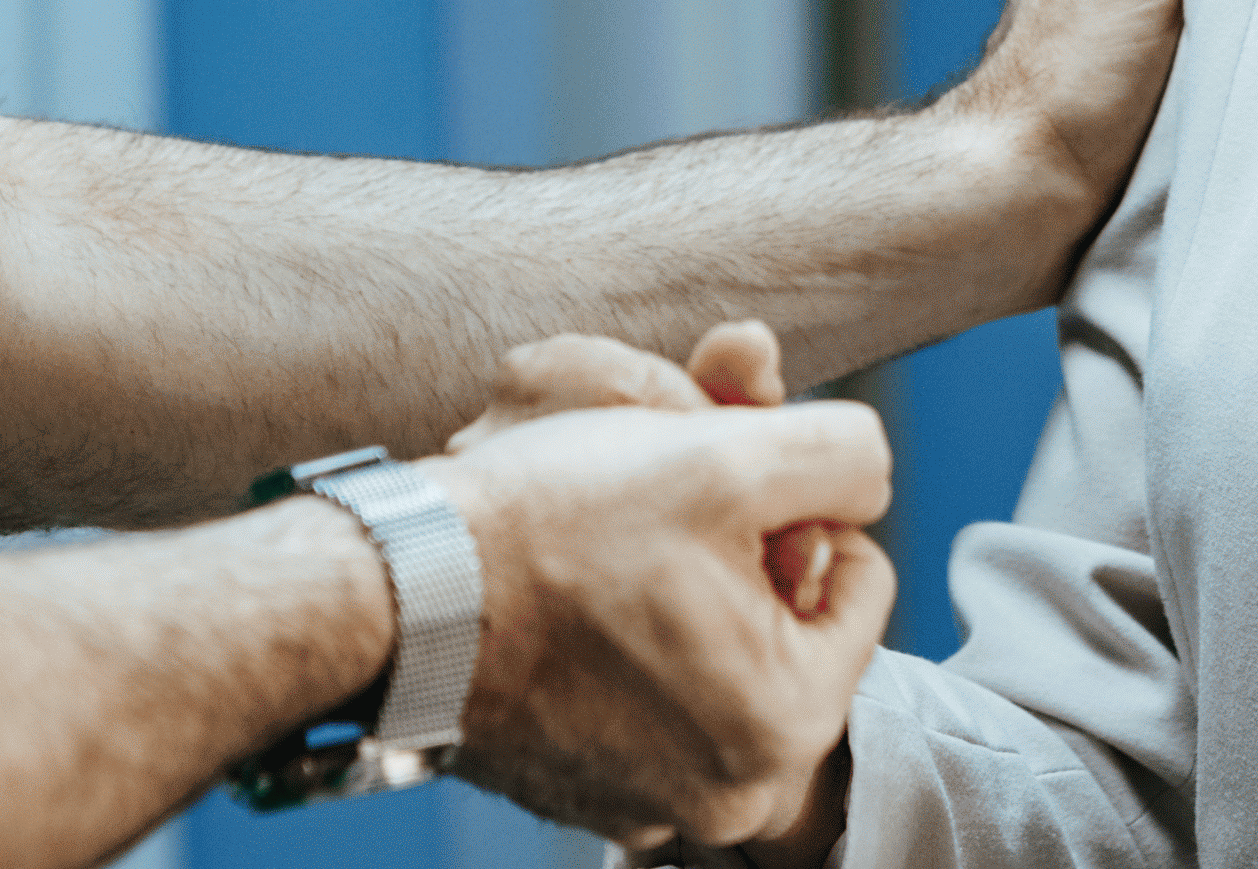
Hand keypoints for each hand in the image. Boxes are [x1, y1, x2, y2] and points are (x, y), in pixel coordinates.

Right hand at [425, 332, 895, 854]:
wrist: (396, 592)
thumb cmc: (555, 524)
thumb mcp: (727, 455)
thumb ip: (843, 452)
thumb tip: (861, 481)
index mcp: (789, 724)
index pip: (859, 579)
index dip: (799, 511)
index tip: (722, 493)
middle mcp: (733, 794)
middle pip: (786, 629)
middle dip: (743, 562)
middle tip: (664, 516)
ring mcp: (652, 804)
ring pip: (718, 664)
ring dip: (686, 602)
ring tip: (612, 557)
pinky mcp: (583, 795)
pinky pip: (649, 705)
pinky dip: (625, 651)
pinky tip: (574, 605)